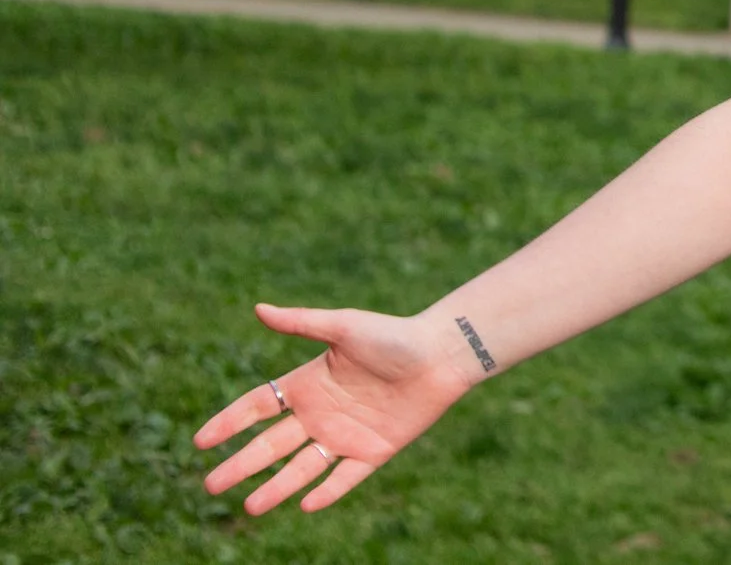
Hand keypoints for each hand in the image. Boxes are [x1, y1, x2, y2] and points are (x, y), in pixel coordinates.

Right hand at [194, 304, 474, 515]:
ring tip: (250, 507)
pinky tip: (305, 505)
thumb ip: (301, 322)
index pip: (258, 407)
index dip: (229, 423)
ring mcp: (346, 435)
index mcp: (309, 384)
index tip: (200, 441)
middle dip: (241, 465)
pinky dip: (326, 492)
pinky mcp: (374, 451)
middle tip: (210, 485)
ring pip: (301, 468)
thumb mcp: (344, 326)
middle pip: (271, 445)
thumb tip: (258, 308)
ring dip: (276, 488)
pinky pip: (345, 477)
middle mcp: (321, 413)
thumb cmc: (394, 335)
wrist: (443, 353)